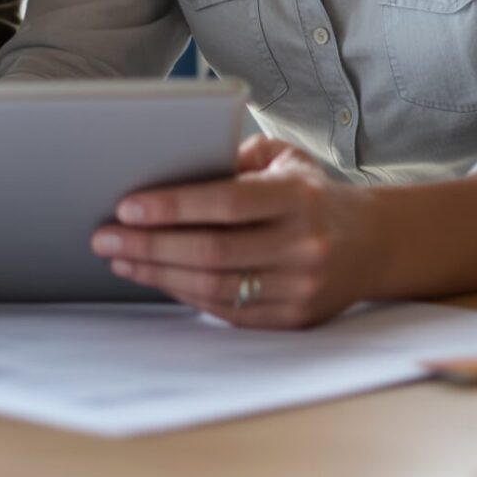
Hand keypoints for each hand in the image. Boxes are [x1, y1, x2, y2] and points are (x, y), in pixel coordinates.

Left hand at [93, 135, 378, 328]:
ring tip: (120, 257)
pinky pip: (228, 311)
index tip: (126, 206)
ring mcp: (300, 288)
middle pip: (212, 251)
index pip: (226, 202)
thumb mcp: (284, 158)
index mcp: (299, 197)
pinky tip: (155, 277)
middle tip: (103, 236)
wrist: (373, 244)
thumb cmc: (311, 193)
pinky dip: (185, 294)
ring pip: (214, 286)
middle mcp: (303, 245)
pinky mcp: (293, 319)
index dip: (172, 206)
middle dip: (149, 244)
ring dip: (158, 273)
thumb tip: (170, 165)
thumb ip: (232, 157)